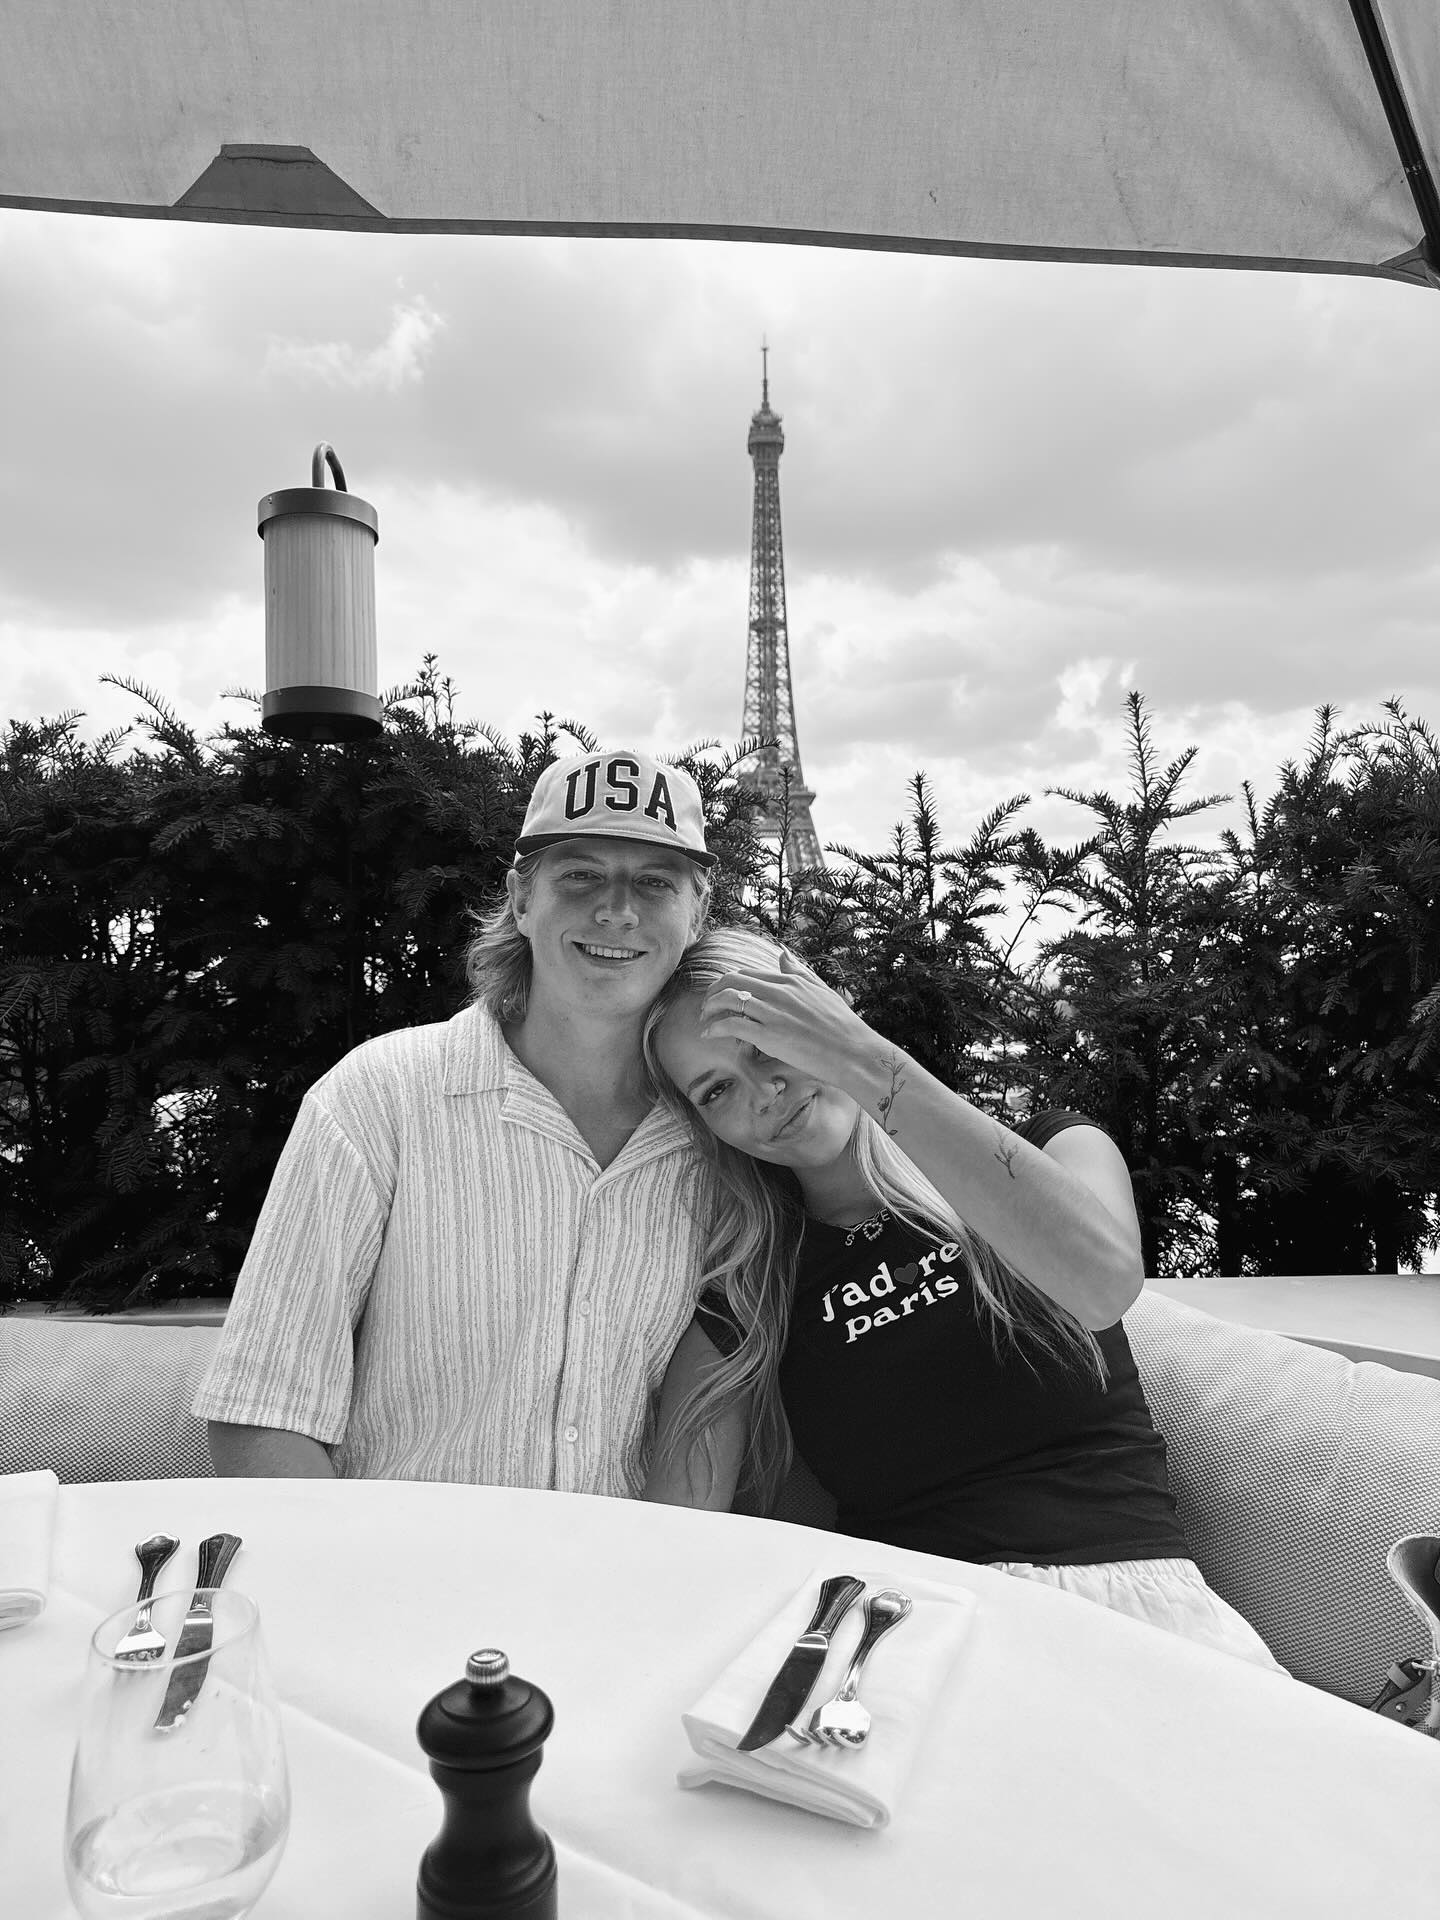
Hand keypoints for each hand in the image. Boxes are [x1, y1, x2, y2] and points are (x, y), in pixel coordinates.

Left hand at [698, 951, 886, 1095]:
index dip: (728, 983)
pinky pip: (732, 1025)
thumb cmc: (843, 1027)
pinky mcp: (769, 1035)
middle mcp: (779, 992)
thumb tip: (782, 954)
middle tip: (706, 1007)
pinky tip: (709, 1035)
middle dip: (713, 992)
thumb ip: (800, 973)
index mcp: (790, 981)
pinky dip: (715, 1028)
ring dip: (710, 1008)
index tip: (720, 995)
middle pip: (732, 981)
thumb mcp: (822, 991)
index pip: (747, 974)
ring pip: (728, 999)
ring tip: (704, 1020)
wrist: (855, 1053)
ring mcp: (773, 1013)